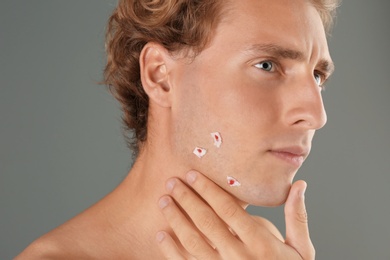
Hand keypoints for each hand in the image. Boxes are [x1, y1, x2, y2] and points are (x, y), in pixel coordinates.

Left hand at [156, 170, 314, 258]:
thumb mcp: (301, 249)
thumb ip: (297, 217)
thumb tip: (300, 184)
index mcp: (261, 243)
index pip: (228, 210)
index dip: (208, 190)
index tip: (193, 174)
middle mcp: (239, 256)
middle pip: (206, 222)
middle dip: (187, 199)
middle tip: (172, 181)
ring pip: (192, 241)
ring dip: (175, 219)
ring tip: (163, 201)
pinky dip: (170, 251)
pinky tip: (160, 235)